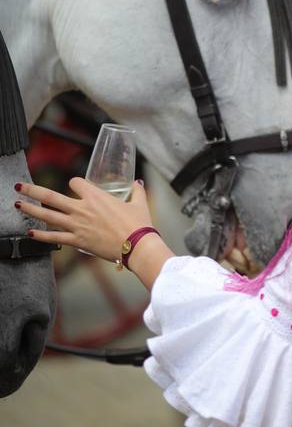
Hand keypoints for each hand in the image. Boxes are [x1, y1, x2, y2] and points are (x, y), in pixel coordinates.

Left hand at [15, 178, 152, 261]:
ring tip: (17, 204)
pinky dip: (41, 236)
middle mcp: (82, 208)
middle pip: (51, 196)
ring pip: (48, 215)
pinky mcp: (77, 241)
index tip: (75, 185)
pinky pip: (54, 237)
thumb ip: (136, 191)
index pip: (76, 182)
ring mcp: (77, 225)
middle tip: (20, 186)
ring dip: (30, 210)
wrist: (136, 245)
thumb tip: (138, 182)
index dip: (75, 182)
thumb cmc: (138, 224)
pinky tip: (30, 233)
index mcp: (96, 196)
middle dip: (33, 190)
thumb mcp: (139, 203)